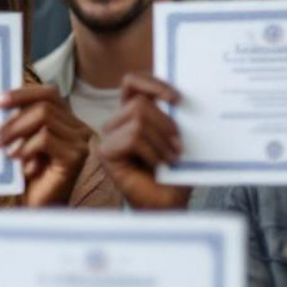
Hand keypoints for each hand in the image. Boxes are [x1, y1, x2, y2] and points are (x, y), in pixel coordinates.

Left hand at [0, 83, 91, 205]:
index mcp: (67, 121)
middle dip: (14, 116)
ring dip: (15, 130)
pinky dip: (26, 146)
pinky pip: (46, 139)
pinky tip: (15, 158)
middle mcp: (78, 128)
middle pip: (45, 104)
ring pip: (44, 118)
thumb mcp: (22, 143)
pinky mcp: (75, 157)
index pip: (49, 93)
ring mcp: (80, 142)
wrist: (40, 208)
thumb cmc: (30, 176)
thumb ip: (19, 124)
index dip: (23, 93)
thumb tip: (0, 103)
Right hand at [99, 73, 192, 209]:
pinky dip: (152, 152)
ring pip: (138, 119)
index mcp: (133, 112)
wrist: (168, 204)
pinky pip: (133, 138)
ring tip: (171, 158)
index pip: (132, 82)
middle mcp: (117, 121)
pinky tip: (158, 166)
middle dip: (166, 123)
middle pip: (139, 103)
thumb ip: (174, 115)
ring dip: (161, 141)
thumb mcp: (179, 137)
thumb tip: (181, 95)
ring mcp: (109, 136)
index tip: (177, 99)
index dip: (152, 83)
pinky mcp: (106, 152)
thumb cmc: (174, 172)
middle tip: (179, 146)